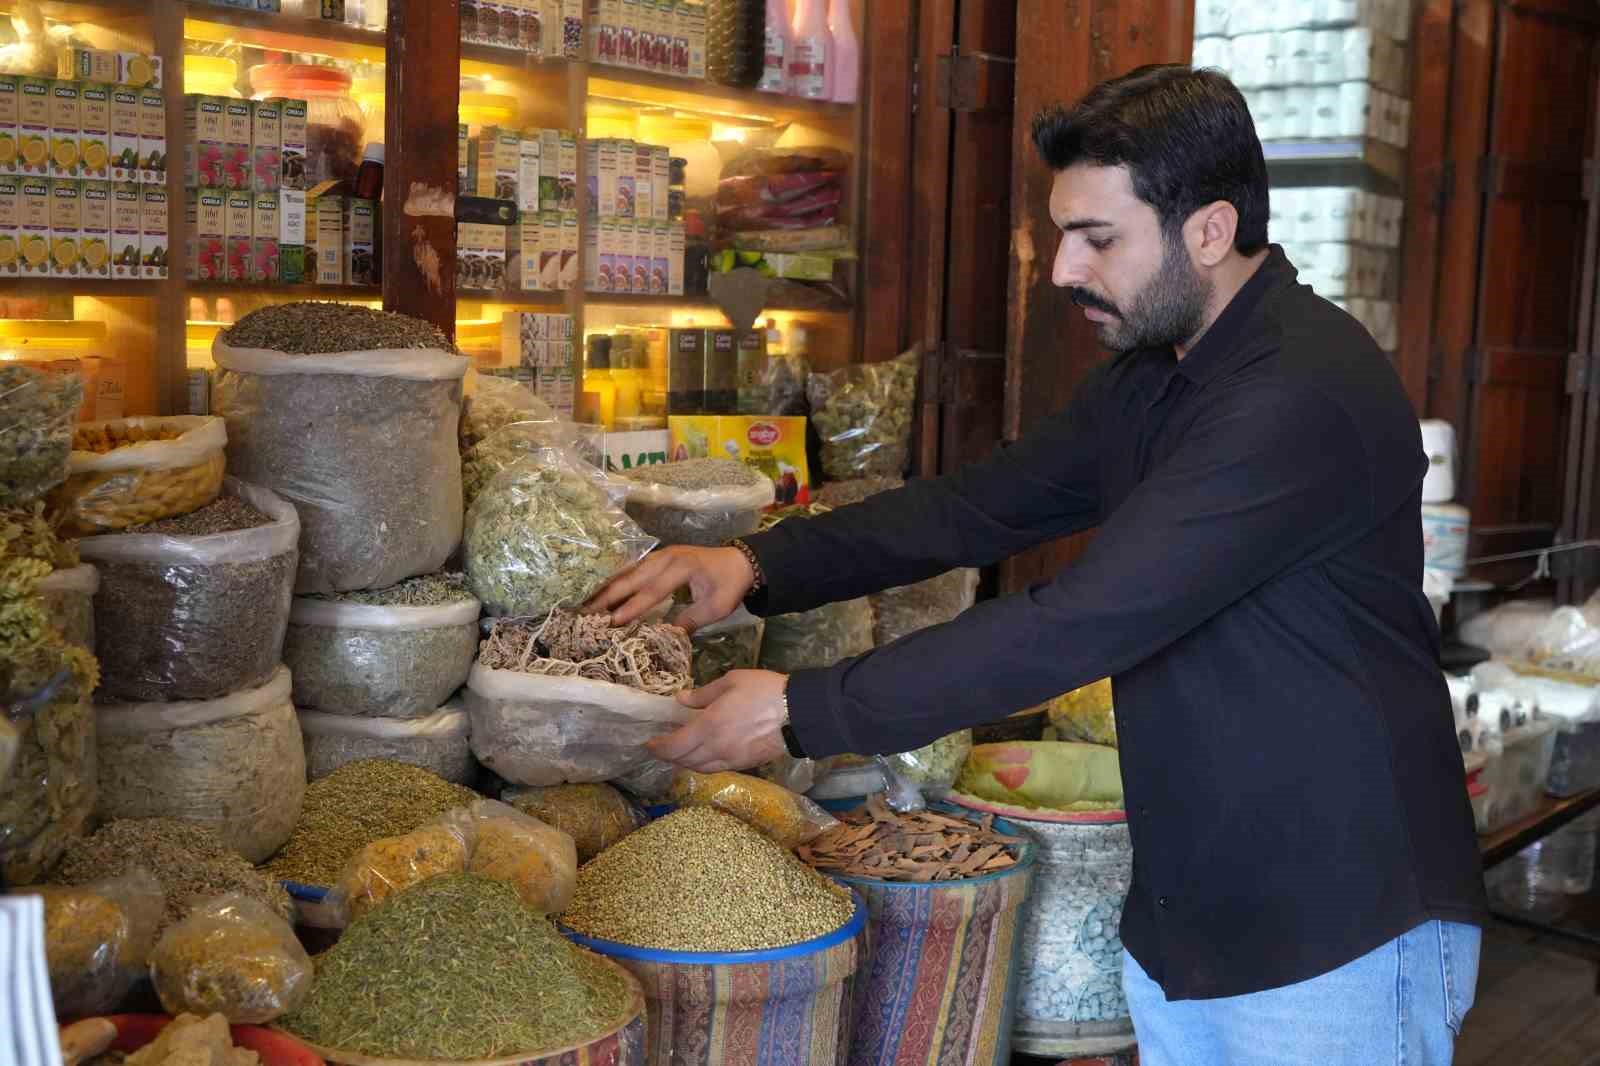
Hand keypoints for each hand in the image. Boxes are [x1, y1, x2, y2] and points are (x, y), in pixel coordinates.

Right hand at [587, 545, 754, 629]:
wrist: (741, 562)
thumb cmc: (729, 585)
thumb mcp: (715, 608)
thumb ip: (690, 622)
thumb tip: (664, 637)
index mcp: (682, 567)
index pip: (653, 591)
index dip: (632, 608)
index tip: (613, 623)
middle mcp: (667, 557)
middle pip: (633, 578)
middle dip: (609, 596)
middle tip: (587, 612)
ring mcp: (660, 555)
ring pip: (629, 571)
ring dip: (609, 587)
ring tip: (587, 602)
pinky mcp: (658, 557)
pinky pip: (634, 569)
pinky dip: (618, 580)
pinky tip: (602, 590)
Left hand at [647, 670, 789, 771]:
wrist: (799, 713)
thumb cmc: (763, 691)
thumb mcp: (731, 681)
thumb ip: (703, 694)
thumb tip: (681, 700)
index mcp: (709, 727)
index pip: (674, 746)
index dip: (658, 748)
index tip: (649, 743)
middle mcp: (716, 749)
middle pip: (684, 761)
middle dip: (669, 756)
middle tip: (661, 747)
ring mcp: (731, 760)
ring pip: (700, 768)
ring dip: (685, 762)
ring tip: (680, 752)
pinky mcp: (745, 764)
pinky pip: (716, 769)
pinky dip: (704, 764)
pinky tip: (704, 755)